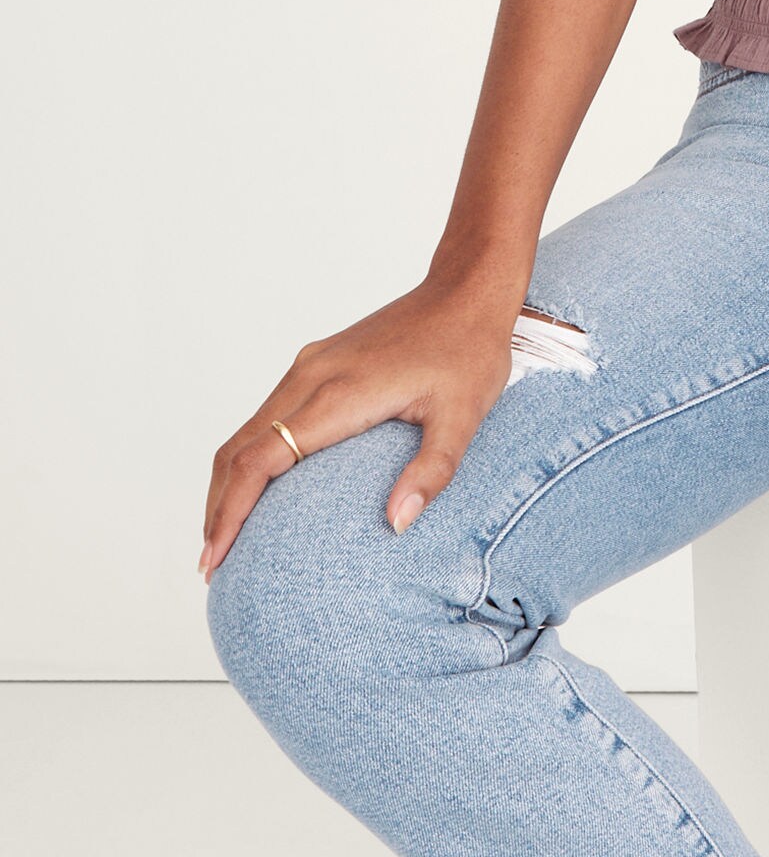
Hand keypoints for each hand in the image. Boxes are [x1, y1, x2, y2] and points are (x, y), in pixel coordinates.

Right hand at [198, 276, 521, 582]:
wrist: (465, 291)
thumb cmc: (469, 353)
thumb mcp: (464, 417)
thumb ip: (432, 472)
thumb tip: (397, 525)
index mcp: (339, 394)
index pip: (260, 460)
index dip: (232, 512)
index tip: (216, 557)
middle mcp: (310, 376)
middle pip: (238, 450)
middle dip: (218, 510)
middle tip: (212, 566)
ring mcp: (308, 366)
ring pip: (247, 431)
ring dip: (228, 484)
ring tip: (225, 537)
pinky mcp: (316, 363)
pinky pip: (267, 414)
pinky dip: (249, 456)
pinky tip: (259, 488)